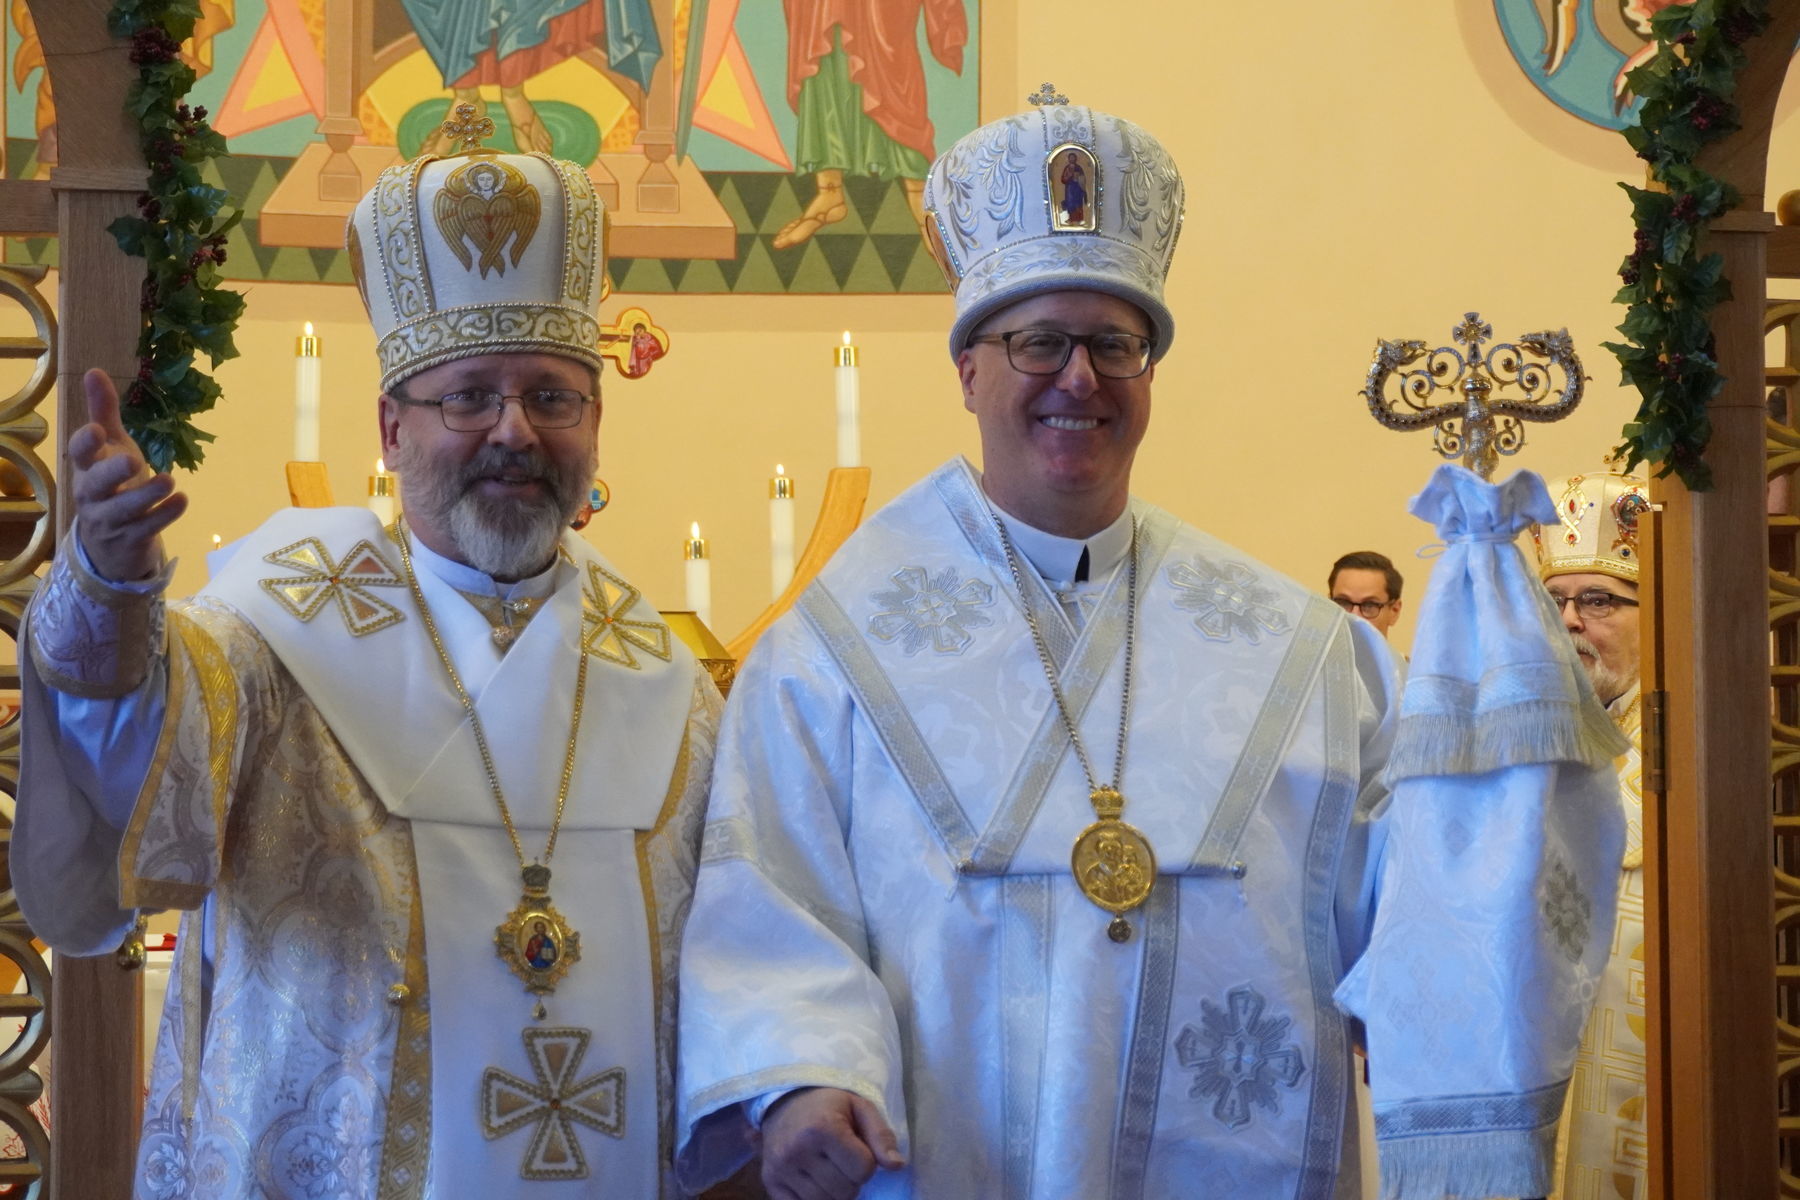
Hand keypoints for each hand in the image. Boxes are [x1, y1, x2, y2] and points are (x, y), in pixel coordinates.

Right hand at [69, 368, 185, 581]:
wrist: (111, 544)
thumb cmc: (112, 484)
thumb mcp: (111, 447)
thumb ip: (103, 412)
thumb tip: (93, 370)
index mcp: (87, 468)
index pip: (78, 454)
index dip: (85, 443)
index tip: (96, 430)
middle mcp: (93, 494)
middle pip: (95, 485)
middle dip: (112, 473)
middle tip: (134, 460)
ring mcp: (111, 520)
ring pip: (124, 510)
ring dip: (146, 496)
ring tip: (169, 479)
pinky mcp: (131, 539)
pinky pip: (147, 528)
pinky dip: (165, 515)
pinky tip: (183, 500)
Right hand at [760, 1087, 903, 1199]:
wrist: (784, 1100)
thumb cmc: (828, 1104)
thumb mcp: (860, 1107)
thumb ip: (881, 1136)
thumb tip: (898, 1166)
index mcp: (823, 1129)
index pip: (864, 1169)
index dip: (867, 1161)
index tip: (857, 1147)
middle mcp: (798, 1151)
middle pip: (846, 1191)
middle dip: (852, 1179)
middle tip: (842, 1160)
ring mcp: (781, 1169)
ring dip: (835, 1191)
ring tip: (829, 1169)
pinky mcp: (770, 1182)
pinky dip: (814, 1199)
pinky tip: (814, 1181)